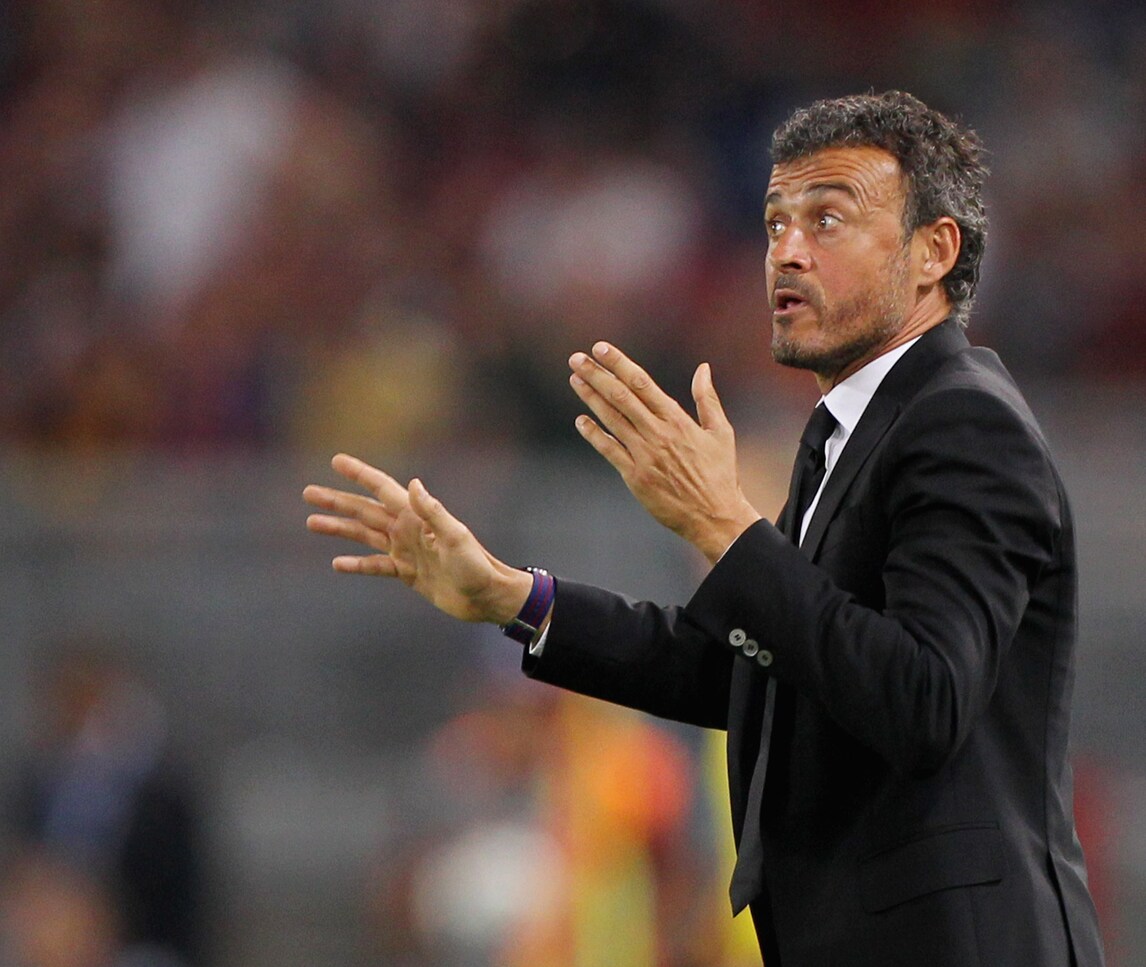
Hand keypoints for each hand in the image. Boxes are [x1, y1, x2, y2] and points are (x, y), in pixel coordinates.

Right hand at [303, 454, 531, 623]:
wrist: (486, 597)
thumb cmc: (476, 566)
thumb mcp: (456, 537)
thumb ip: (433, 512)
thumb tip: (413, 484)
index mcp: (417, 517)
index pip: (383, 489)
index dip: (360, 474)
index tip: (336, 461)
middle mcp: (408, 530)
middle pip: (365, 511)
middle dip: (337, 500)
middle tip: (308, 492)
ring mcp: (406, 551)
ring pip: (364, 535)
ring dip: (339, 528)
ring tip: (311, 522)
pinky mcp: (408, 573)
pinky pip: (375, 566)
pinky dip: (357, 564)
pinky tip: (337, 563)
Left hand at [569, 342, 760, 562]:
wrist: (714, 517)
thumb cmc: (720, 474)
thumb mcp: (721, 432)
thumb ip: (707, 399)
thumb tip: (703, 368)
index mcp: (677, 420)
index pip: (642, 383)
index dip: (619, 364)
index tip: (601, 348)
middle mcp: (658, 433)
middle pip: (621, 397)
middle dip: (597, 375)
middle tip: (576, 358)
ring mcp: (644, 455)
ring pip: (612, 419)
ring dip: (591, 398)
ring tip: (575, 379)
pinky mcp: (635, 476)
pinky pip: (609, 450)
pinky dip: (594, 434)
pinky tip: (581, 420)